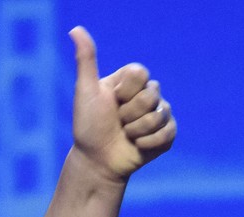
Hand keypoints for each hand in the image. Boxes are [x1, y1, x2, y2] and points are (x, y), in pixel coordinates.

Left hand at [69, 26, 175, 181]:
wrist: (96, 161)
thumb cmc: (88, 126)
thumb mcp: (85, 91)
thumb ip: (86, 60)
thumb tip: (75, 29)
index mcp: (131, 81)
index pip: (140, 73)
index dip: (124, 91)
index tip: (111, 101)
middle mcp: (148, 94)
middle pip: (151, 95)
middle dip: (128, 113)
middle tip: (117, 122)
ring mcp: (160, 113)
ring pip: (158, 116)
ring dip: (135, 130)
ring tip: (125, 135)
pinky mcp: (167, 133)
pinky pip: (167, 132)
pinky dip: (147, 143)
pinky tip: (136, 146)